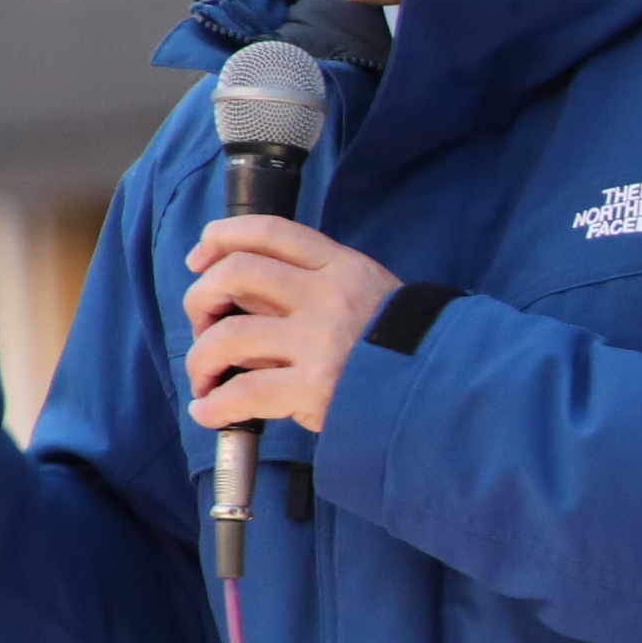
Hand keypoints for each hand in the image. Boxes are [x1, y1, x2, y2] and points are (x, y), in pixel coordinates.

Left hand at [183, 217, 403, 434]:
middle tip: (202, 325)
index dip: (220, 238)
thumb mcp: (366, 292)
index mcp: (340, 267)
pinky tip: (210, 411)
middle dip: (200, 298)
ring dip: (201, 358)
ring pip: (228, 336)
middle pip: (235, 273)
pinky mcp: (315, 388)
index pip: (268, 231)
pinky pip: (244, 392)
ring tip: (204, 378)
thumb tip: (241, 297)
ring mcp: (320, 342)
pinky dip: (215, 404)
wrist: (441, 387)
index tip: (200, 258)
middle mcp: (327, 296)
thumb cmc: (396, 346)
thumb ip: (311, 286)